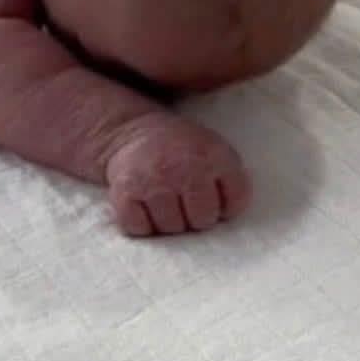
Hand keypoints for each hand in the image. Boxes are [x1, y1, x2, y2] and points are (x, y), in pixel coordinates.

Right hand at [106, 115, 250, 236]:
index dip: (224, 206)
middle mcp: (183, 167)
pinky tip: (142, 204)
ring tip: (162, 199)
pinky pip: (140, 229)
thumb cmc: (180, 150)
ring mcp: (153, 180)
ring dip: (167, 221)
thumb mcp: (215, 151)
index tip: (210, 195)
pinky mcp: (125, 192)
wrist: (132, 131)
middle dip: (194, 216)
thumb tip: (227, 218)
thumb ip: (233, 181)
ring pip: (171, 228)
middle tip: (182, 198)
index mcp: (213, 155)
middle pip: (202, 221)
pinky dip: (140, 223)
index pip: (234, 204)